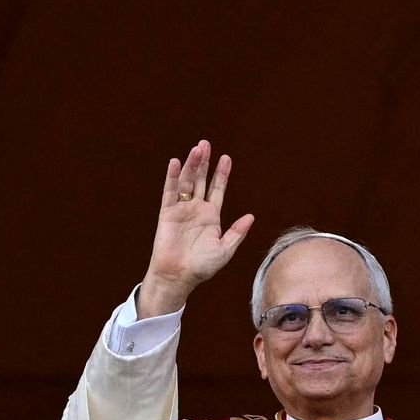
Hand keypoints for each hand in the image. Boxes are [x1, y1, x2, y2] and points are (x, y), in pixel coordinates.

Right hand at [137, 140, 255, 315]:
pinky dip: (173, 177)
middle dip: (204, 162)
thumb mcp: (225, 250)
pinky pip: (170, 191)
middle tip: (206, 143)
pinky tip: (176, 162)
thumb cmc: (202, 267)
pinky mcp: (167, 213)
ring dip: (192, 165)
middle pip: (201, 180)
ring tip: (197, 149)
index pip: (217, 189)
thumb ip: (237, 233)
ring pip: (187, 182)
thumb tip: (251, 216)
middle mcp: (196, 209)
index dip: (221, 174)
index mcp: (211, 216)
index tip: (226, 158)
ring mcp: (181, 209)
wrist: (179, 277)